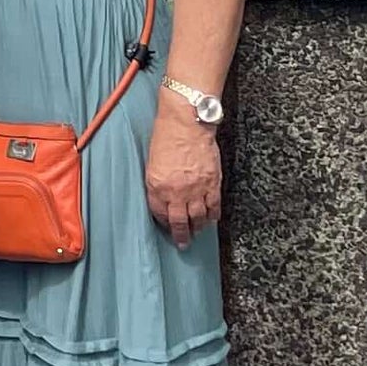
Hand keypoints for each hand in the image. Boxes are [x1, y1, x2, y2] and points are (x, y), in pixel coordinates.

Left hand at [148, 109, 222, 245]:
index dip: (164, 222)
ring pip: (198, 218)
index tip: (166, 226)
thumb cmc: (166, 136)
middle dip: (181, 235)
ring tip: (197, 232)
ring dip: (198, 228)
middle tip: (182, 243)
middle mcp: (176, 192)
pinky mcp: (212, 184)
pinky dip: (213, 216)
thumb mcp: (152, 162)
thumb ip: (157, 182)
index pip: (159, 213)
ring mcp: (196, 189)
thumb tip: (163, 196)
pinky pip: (214, 207)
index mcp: (157, 186)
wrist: (187, 123)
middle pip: (179, 222)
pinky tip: (211, 220)